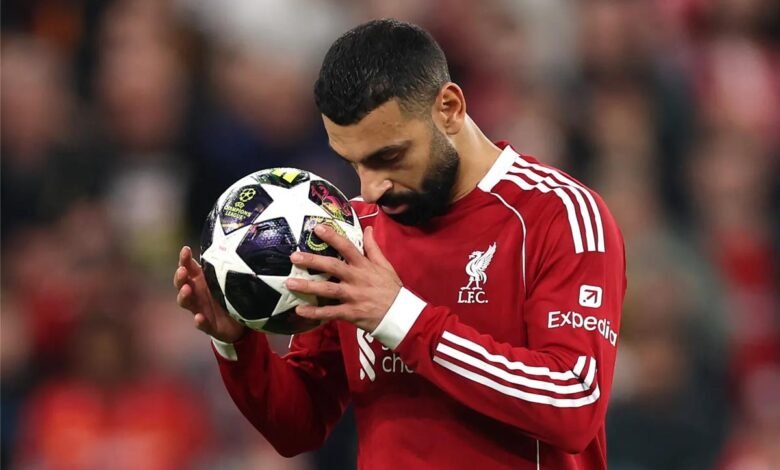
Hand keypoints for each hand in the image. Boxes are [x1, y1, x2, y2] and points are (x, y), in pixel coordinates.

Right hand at [173, 246, 245, 342]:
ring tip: (187, 290)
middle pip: (182, 284)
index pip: (188, 268)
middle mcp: (197, 294)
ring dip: (184, 296)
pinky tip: (199, 318)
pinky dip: (199, 322)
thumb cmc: (229, 294)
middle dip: (180, 278)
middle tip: (182, 271)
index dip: (184, 259)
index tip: (185, 250)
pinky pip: (202, 325)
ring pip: (187, 303)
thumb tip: (229, 243)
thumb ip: (223, 265)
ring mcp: (200, 310)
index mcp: (200, 280)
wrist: (240, 321)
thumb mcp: (227, 278)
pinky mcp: (209, 326)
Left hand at [285, 225, 401, 332]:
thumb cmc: (391, 289)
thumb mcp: (385, 265)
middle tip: (294, 257)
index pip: (347, 247)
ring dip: (308, 287)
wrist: (400, 315)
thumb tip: (367, 228)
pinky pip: (329, 313)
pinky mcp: (350, 313)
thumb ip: (373, 247)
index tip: (317, 228)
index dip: (332, 237)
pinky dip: (314, 312)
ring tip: (289, 283)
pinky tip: (299, 309)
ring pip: (327, 290)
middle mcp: (356, 279)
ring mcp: (352, 296)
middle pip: (332, 267)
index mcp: (364, 266)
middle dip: (312, 261)